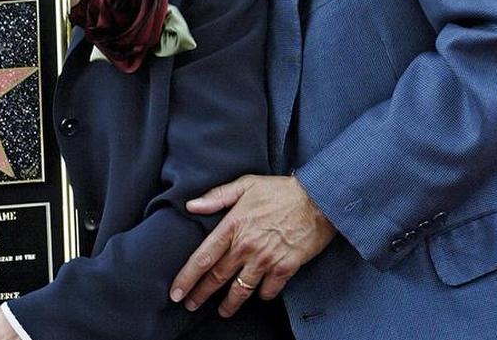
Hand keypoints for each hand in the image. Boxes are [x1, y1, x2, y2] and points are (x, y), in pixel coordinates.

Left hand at [168, 175, 335, 317]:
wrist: (319, 199)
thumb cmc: (281, 190)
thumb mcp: (246, 185)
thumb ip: (217, 196)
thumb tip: (191, 206)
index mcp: (233, 225)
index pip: (203, 257)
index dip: (187, 277)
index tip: (176, 291)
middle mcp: (246, 246)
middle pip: (217, 277)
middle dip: (201, 294)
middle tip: (189, 305)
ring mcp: (266, 259)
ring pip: (241, 289)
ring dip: (229, 303)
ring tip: (222, 311)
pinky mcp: (286, 267)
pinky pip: (269, 290)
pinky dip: (263, 295)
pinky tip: (259, 295)